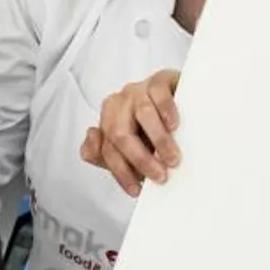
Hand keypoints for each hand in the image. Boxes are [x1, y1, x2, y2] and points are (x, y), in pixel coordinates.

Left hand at [81, 68, 181, 196]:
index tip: (137, 190)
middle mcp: (118, 105)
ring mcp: (137, 91)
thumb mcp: (130, 148)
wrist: (179, 100)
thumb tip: (90, 150)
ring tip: (172, 159)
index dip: (121, 172)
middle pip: (120, 133)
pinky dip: (166, 111)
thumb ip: (107, 155)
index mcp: (107, 123)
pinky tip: (174, 126)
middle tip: (160, 175)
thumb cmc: (153, 129)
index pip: (106, 150)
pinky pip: (158, 93)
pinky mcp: (159, 80)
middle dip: (140, 159)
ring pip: (142, 114)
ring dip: (158, 140)